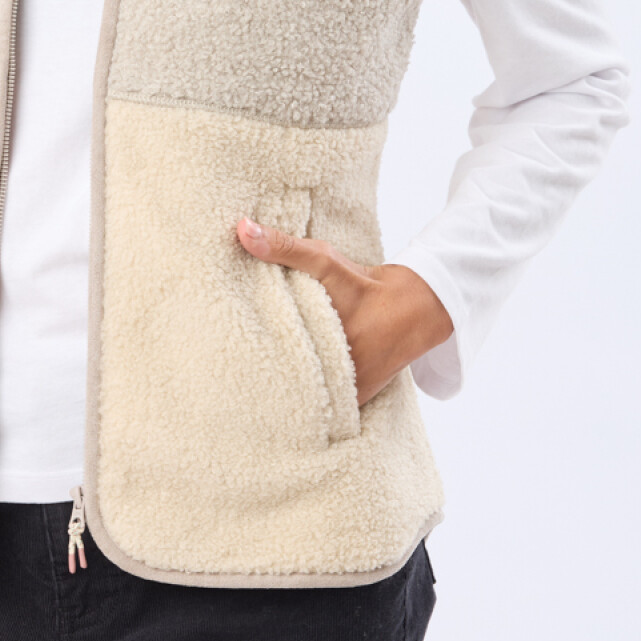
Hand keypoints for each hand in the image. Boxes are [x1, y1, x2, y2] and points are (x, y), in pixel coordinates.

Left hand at [235, 217, 453, 407]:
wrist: (413, 309)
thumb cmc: (363, 282)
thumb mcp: (325, 260)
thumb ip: (283, 247)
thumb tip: (242, 229)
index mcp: (326, 340)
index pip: (275, 359)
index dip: (250, 362)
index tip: (228, 359)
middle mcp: (339, 372)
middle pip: (288, 383)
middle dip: (265, 380)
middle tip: (233, 379)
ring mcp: (349, 391)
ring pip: (306, 401)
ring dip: (286, 394)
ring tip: (254, 394)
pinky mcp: (357, 401)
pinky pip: (326, 410)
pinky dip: (308, 404)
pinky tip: (284, 403)